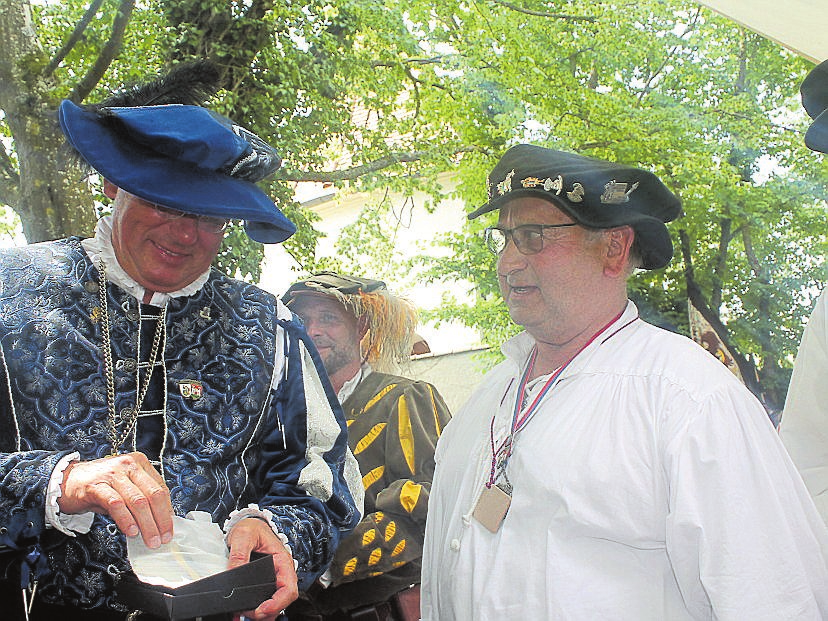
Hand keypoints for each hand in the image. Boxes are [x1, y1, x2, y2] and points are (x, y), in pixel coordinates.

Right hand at [58, 452, 173, 547]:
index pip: (160, 488)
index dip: (167, 510)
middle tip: (163, 538)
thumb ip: (141, 499)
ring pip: (138, 501)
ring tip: (150, 540)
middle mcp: (128, 465)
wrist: (65, 481)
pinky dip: (126, 520)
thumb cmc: (98, 486)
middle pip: (153, 495)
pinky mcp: (96, 486)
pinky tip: (131, 532)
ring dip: (147, 524)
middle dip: (161, 520)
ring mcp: (113, 474)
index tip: (169, 528)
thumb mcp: (124, 488)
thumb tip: (159, 521)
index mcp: (139, 463)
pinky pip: (117, 504)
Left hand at [226, 517, 298, 620]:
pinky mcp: (263, 584)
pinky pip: (263, 601)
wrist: (247, 525)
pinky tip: (241, 613)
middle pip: (282, 601)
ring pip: (273, 605)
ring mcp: (272, 580)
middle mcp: (280, 573)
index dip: (277, 603)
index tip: (261, 610)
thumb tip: (233, 574)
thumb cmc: (252, 527)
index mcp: (282, 561)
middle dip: (267, 612)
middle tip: (247, 613)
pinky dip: (254, 611)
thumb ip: (239, 555)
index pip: (288, 588)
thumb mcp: (244, 535)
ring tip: (243, 613)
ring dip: (261, 613)